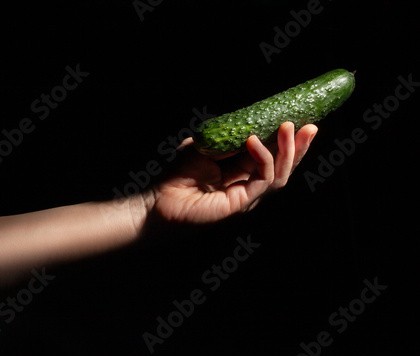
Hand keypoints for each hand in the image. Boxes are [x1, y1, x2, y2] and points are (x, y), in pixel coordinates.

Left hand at [147, 122, 317, 223]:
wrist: (158, 199)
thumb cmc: (177, 173)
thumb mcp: (207, 146)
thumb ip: (228, 138)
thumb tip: (249, 123)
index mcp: (240, 173)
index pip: (271, 157)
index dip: (286, 142)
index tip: (300, 120)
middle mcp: (247, 186)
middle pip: (282, 168)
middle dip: (298, 147)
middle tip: (311, 127)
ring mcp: (246, 197)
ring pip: (279, 175)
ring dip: (288, 151)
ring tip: (289, 128)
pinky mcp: (240, 204)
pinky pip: (262, 180)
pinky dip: (263, 159)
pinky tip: (255, 141)